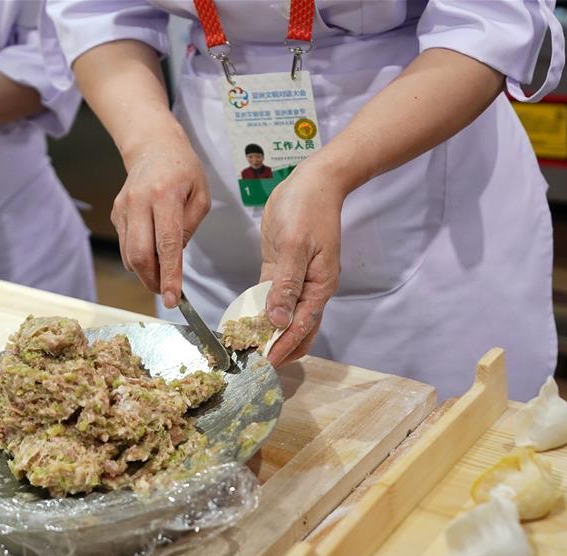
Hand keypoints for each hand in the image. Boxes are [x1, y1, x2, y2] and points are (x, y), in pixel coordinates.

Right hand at [112, 126, 209, 307]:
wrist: (153, 147)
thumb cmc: (182, 170)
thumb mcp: (201, 195)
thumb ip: (190, 227)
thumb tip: (174, 258)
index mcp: (165, 195)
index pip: (167, 245)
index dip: (170, 275)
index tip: (173, 298)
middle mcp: (140, 201)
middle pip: (139, 255)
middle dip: (153, 280)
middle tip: (167, 291)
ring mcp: (123, 208)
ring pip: (128, 254)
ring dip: (145, 272)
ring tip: (162, 273)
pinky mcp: (116, 213)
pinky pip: (125, 246)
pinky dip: (138, 258)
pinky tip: (152, 253)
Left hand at [260, 159, 344, 365]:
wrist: (313, 181)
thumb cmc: (308, 208)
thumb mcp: (295, 246)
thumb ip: (286, 285)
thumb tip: (278, 319)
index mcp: (320, 286)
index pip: (302, 326)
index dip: (284, 347)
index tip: (266, 363)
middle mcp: (310, 288)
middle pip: (296, 328)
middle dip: (278, 347)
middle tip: (253, 362)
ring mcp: (296, 280)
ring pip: (283, 316)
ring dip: (268, 332)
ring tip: (247, 347)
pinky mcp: (281, 269)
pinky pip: (271, 298)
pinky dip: (261, 312)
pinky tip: (246, 322)